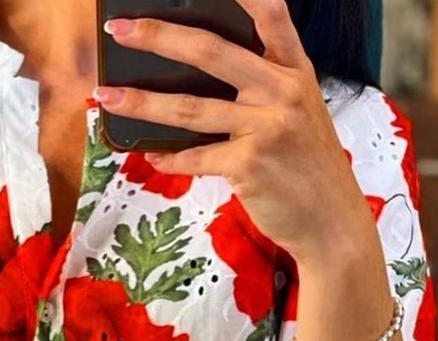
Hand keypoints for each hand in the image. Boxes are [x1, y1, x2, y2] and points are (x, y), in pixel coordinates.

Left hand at [95, 0, 377, 264]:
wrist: (331, 222)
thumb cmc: (308, 168)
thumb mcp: (300, 114)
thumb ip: (265, 88)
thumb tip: (200, 77)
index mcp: (295, 72)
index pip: (271, 14)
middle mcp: (282, 92)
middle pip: (211, 52)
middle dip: (159, 37)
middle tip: (121, 30)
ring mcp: (266, 128)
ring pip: (190, 107)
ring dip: (142, 101)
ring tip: (106, 95)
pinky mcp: (249, 166)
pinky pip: (195, 157)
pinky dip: (168, 157)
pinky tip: (149, 153)